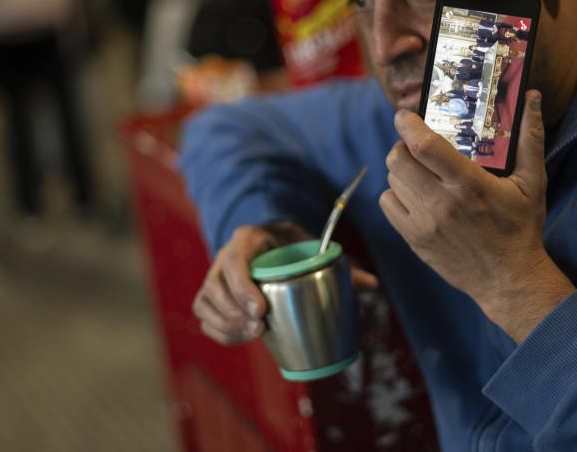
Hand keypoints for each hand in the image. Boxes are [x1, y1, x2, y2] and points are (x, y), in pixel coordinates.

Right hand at [192, 221, 378, 344]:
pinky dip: (220, 331)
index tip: (262, 311)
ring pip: (206, 302)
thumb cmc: (293, 244)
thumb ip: (339, 265)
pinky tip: (243, 338)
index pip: (235, 259)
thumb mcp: (312, 246)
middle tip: (261, 329)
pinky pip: (204, 316)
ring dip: (227, 324)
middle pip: (216, 285)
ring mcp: (215, 276)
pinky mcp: (211, 295)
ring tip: (255, 335)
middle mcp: (225, 255)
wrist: (271, 240)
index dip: (243, 287)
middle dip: (235, 312)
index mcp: (248, 238)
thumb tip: (373, 285)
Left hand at [379, 91, 573, 341]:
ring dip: (401, 169)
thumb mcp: (532, 183)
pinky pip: (387, 204)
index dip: (407, 124)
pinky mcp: (414, 240)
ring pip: (391, 180)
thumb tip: (534, 97)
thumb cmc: (521, 229)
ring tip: (420, 171)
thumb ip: (530, 138)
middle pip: (398, 159)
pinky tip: (414, 194)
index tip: (405, 114)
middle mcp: (441, 203)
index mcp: (468, 184)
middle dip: (402, 145)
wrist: (509, 281)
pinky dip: (395, 194)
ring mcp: (423, 223)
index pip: (424, 145)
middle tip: (416, 145)